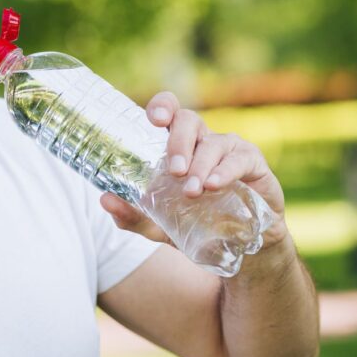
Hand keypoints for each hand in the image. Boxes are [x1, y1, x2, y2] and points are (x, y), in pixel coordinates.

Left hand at [100, 91, 288, 249]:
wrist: (241, 249)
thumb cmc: (197, 226)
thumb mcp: (159, 226)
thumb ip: (132, 215)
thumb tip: (104, 199)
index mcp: (178, 145)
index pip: (169, 112)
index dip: (162, 107)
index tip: (154, 120)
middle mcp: (202, 140)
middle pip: (189, 120)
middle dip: (179, 141)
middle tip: (173, 170)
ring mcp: (229, 149)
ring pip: (213, 142)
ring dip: (200, 166)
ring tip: (191, 192)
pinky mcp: (252, 163)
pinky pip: (239, 158)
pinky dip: (225, 171)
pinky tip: (213, 185)